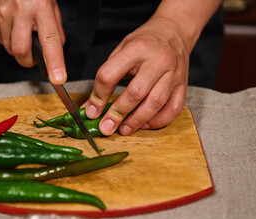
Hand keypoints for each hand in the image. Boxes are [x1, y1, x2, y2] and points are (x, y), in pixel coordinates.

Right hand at [0, 0, 66, 83]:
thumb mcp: (50, 6)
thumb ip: (54, 30)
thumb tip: (54, 54)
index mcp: (40, 8)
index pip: (50, 40)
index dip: (54, 62)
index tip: (58, 78)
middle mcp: (20, 11)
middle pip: (21, 52)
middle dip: (27, 60)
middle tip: (32, 53)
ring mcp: (1, 15)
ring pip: (9, 49)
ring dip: (16, 47)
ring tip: (20, 29)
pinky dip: (6, 39)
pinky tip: (10, 24)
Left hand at [84, 17, 189, 135]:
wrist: (174, 31)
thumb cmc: (144, 42)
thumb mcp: (121, 49)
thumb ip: (107, 75)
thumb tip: (91, 107)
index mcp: (136, 48)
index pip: (110, 75)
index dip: (98, 96)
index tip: (91, 111)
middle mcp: (158, 60)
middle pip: (136, 92)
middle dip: (118, 113)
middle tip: (106, 127)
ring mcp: (174, 73)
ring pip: (156, 103)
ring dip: (137, 120)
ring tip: (124, 129)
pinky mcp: (183, 85)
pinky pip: (173, 108)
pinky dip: (158, 121)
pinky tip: (145, 124)